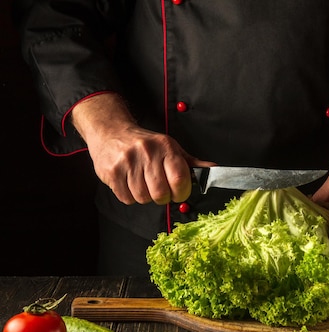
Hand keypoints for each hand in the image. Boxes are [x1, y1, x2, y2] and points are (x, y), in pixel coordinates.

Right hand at [71, 93, 213, 204]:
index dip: (181, 192)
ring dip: (145, 197)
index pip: (179, 179)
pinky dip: (130, 197)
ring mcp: (128, 162)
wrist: (111, 132)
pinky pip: (127, 199)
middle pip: (161, 194)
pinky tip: (130, 183)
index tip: (178, 192)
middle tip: (160, 189)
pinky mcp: (112, 172)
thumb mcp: (171, 148)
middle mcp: (147, 153)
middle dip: (163, 197)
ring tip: (142, 183)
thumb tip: (214, 170)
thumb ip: (192, 163)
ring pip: (143, 198)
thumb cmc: (145, 144)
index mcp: (165, 147)